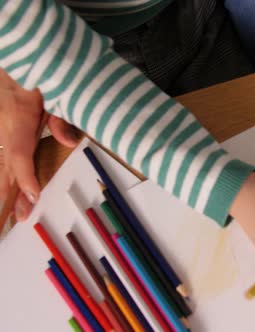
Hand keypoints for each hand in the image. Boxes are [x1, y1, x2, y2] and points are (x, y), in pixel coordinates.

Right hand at [0, 69, 78, 220]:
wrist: (22, 52)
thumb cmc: (40, 70)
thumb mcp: (55, 89)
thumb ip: (61, 116)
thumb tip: (69, 142)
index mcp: (17, 115)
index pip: (18, 153)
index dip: (25, 176)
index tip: (32, 195)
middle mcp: (5, 124)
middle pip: (6, 164)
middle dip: (12, 193)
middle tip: (19, 217)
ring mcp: (2, 126)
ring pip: (3, 161)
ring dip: (7, 187)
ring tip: (14, 212)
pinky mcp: (4, 128)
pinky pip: (5, 153)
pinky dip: (8, 172)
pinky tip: (10, 189)